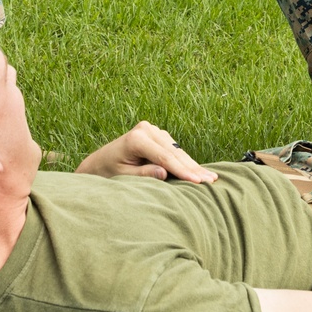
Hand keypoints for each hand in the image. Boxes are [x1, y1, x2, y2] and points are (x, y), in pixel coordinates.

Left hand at [75, 121, 217, 182]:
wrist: (99, 163)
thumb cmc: (108, 172)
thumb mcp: (123, 177)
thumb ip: (143, 174)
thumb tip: (165, 173)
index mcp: (136, 138)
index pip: (165, 157)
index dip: (182, 170)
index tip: (198, 182)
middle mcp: (146, 129)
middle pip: (174, 152)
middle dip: (193, 167)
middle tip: (211, 180)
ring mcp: (152, 130)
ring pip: (177, 150)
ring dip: (192, 165)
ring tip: (211, 177)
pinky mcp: (157, 135)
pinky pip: (174, 149)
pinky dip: (185, 161)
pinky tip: (199, 171)